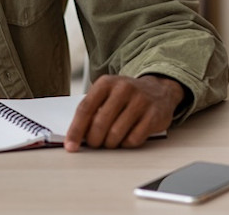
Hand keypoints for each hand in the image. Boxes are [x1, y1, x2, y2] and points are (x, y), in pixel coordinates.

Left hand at [63, 74, 184, 150]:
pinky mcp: (154, 115)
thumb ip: (91, 111)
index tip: (70, 145)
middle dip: (94, 140)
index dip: (75, 130)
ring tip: (110, 141)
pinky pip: (133, 139)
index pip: (85, 109)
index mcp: (106, 83)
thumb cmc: (125, 96)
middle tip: (94, 143)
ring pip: (116, 134)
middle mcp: (123, 89)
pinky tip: (126, 138)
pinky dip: (126, 144)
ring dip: (110, 143)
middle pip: (100, 123)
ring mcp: (140, 101)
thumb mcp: (106, 95)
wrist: (158, 90)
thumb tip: (75, 136)